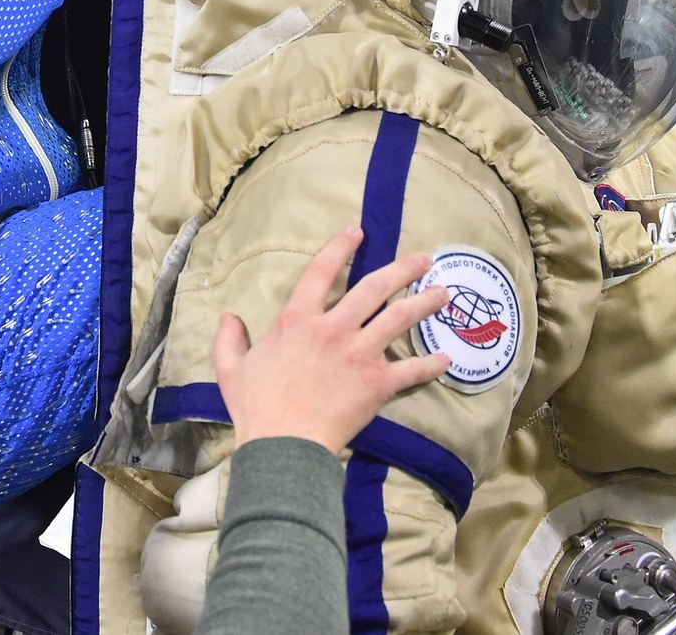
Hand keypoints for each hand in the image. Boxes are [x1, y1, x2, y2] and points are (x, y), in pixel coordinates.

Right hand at [214, 228, 451, 454]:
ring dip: (424, 303)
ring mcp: (359, 354)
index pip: (321, 270)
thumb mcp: (230, 369)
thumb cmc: (256, 407)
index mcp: (297, 320)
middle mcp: (333, 328)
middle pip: (374, 288)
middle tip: (423, 259)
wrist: (283, 443)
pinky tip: (447, 358)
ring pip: (399, 319)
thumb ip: (229, 339)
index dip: (341, 247)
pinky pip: (411, 370)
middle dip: (402, 269)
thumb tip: (228, 317)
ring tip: (443, 293)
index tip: (358, 232)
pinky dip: (431, 364)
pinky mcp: (377, 383)